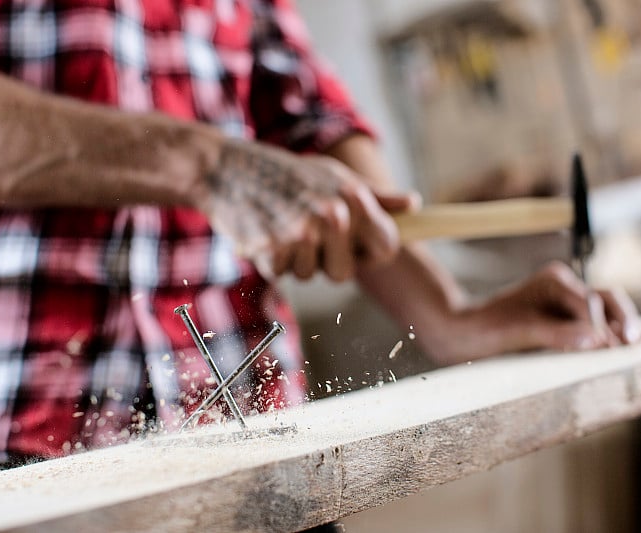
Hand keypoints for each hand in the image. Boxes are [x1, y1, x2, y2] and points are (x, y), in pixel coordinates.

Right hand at [199, 139, 417, 280]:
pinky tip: (263, 232)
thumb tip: (414, 204)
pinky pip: (281, 274)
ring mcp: (302, 233)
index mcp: (353, 196)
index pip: (386, 246)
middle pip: (344, 273)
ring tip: (281, 227)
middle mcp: (333, 215)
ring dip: (295, 261)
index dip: (370, 253)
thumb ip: (375, 198)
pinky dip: (270, 260)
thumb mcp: (334, 176)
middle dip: (325, 262)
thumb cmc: (286, 175)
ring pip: (310, 276)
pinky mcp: (272, 249)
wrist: (226, 169)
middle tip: (305, 234)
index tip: (353, 247)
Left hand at [422, 262, 640, 362]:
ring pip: (606, 311)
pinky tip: (616, 350)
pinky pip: (594, 325)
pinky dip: (607, 335)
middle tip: (634, 343)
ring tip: (632, 347)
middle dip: (623, 320)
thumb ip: (558, 334)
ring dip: (619, 328)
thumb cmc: (489, 328)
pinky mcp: (566, 319)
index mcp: (555, 281)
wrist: (467, 333)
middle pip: (607, 299)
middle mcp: (565, 286)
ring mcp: (567, 302)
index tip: (610, 346)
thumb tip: (596, 339)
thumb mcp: (521, 331)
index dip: (603, 324)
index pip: (590, 301)